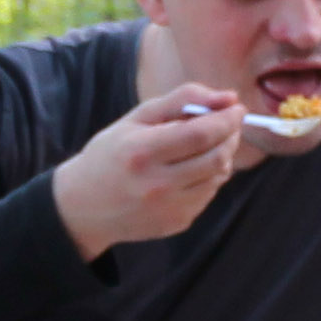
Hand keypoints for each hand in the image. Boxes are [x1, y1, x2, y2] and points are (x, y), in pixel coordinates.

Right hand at [47, 85, 254, 258]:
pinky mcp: (178, 223)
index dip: (227, 119)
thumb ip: (182, 100)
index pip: (202, 133)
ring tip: (206, 144)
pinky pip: (209, 194)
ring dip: (222, 156)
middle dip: (231, 135)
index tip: (236, 107)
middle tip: (229, 123)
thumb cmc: (111, 154)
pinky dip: (209, 177)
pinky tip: (190, 169)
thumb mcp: (136, 118)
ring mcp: (169, 208)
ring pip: (218, 177)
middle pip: (217, 157)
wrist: (84, 206)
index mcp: (142, 152)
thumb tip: (228, 96)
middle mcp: (157, 184)